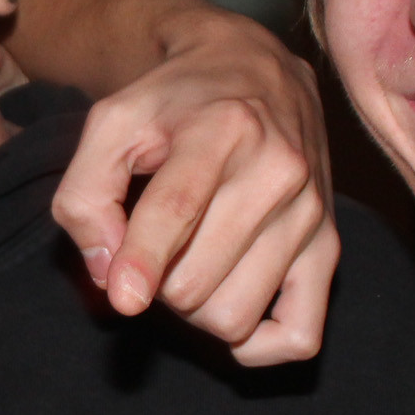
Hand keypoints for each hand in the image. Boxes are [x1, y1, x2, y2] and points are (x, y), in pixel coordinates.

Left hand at [52, 9, 337, 365]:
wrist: (256, 70)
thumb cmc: (174, 103)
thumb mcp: (112, 123)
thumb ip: (85, 192)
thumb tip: (107, 273)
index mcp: (222, 127)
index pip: (180, 208)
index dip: (144, 260)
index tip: (123, 299)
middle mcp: (279, 170)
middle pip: (196, 280)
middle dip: (155, 281)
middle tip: (152, 249)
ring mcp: (311, 213)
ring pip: (234, 315)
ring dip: (192, 309)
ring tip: (186, 265)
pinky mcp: (329, 246)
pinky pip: (298, 336)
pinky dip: (254, 345)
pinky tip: (225, 305)